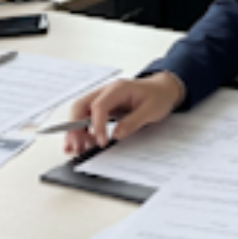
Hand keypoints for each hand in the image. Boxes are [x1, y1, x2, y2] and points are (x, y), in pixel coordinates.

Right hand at [62, 72, 184, 155]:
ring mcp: (103, 99)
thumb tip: (116, 134)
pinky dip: (80, 131)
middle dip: (74, 127)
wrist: (163, 89)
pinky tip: (80, 143)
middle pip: (80, 106)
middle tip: (76, 146)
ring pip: (79, 112)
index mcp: (118, 89)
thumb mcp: (151, 110)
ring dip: (74, 131)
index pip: (98, 106)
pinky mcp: (103, 108)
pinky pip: (86, 118)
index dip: (96, 125)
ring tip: (75, 149)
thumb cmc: (158, 96)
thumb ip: (133, 122)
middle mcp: (106, 92)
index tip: (101, 142)